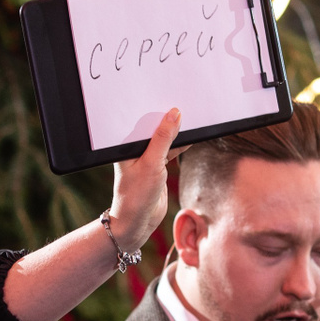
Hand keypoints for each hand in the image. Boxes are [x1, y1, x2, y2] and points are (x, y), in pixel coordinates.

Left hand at [107, 108, 182, 247]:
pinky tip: (191, 137)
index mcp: (127, 145)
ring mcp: (147, 158)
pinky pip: (170, 151)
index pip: (144, 120)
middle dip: (168, 119)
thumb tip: (174, 114)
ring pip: (164, 140)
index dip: (157, 109)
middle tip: (186, 103)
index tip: (172, 96)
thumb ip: (164, 139)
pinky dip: (180, 146)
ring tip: (192, 118)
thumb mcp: (152, 163)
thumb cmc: (136, 195)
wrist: (137, 223)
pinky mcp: (157, 168)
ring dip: (176, 133)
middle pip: (155, 128)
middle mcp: (135, 149)